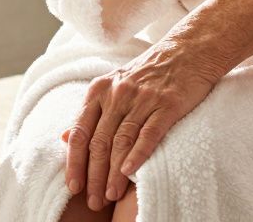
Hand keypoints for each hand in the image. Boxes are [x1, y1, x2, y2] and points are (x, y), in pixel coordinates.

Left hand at [62, 40, 223, 210]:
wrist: (188, 51)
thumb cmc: (149, 73)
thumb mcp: (113, 86)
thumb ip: (90, 112)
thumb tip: (64, 137)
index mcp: (99, 90)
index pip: (80, 132)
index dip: (74, 162)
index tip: (73, 187)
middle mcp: (117, 94)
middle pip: (99, 142)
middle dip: (94, 175)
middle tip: (94, 201)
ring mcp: (142, 98)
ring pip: (121, 141)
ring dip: (114, 173)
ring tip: (110, 195)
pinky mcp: (167, 104)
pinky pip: (149, 133)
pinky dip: (138, 154)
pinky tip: (131, 172)